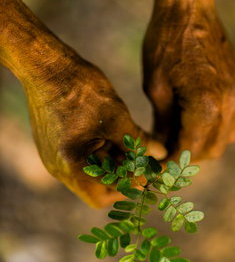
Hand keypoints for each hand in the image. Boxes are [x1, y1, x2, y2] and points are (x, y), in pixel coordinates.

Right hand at [24, 54, 164, 206]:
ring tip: (136, 145)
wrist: (47, 65)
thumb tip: (160, 154)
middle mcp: (59, 166)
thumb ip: (138, 141)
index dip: (128, 187)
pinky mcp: (54, 142)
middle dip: (123, 174)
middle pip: (96, 184)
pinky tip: (119, 135)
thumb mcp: (117, 116)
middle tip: (146, 160)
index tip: (149, 172)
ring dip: (114, 161)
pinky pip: (82, 156)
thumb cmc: (81, 89)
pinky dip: (102, 150)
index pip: (102, 196)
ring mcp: (54, 155)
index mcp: (72, 165)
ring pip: (90, 169)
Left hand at [143, 7, 234, 160]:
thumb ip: (163, 121)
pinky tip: (195, 118)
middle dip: (188, 159)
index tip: (157, 172)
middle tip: (166, 157)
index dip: (172, 166)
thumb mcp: (155, 85)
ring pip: (227, 136)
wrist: (188, 5)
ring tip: (180, 139)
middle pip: (212, 150)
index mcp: (205, 105)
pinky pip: (233, 116)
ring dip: (204, 145)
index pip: (190, 151)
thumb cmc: (165, 42)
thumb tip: (163, 147)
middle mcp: (228, 102)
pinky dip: (216, 126)